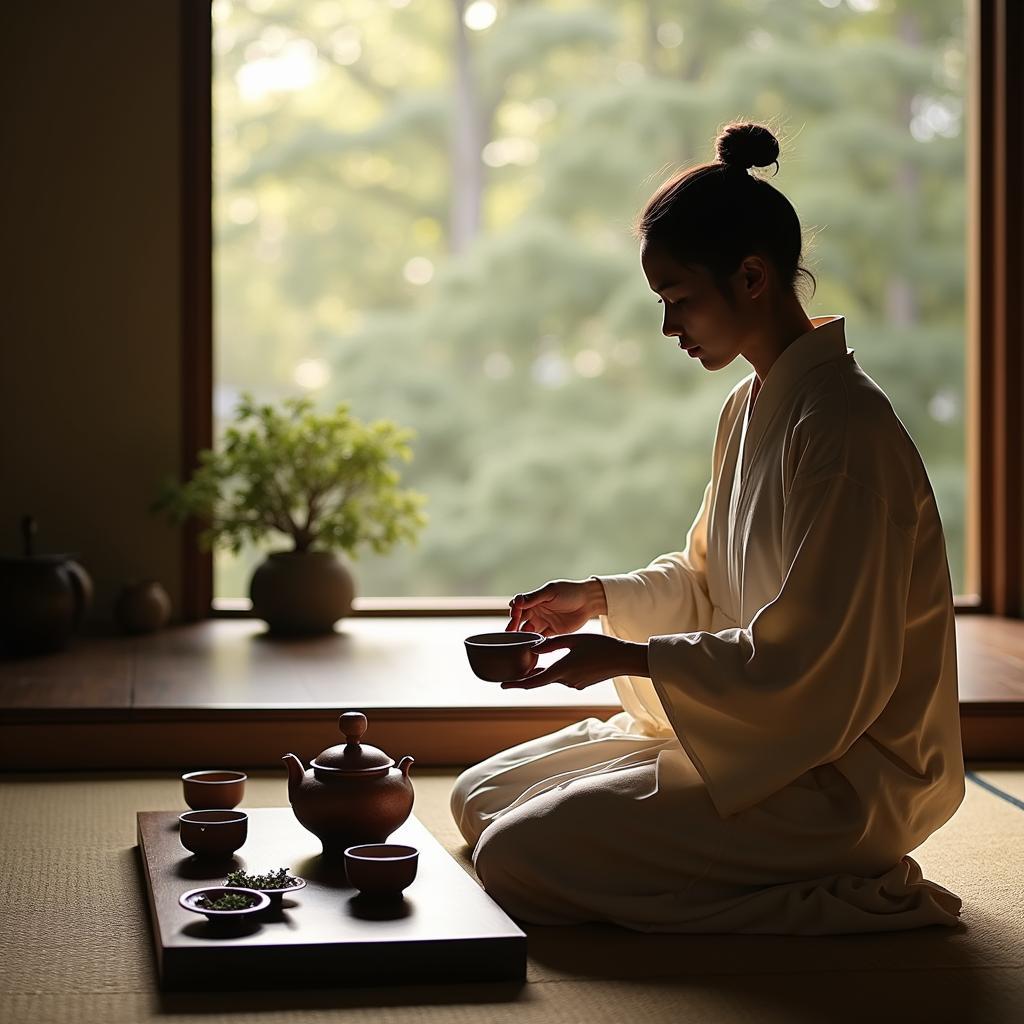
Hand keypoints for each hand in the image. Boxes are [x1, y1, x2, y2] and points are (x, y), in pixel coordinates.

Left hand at [500, 633, 647, 689]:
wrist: (624, 659)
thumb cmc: (601, 646)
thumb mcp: (574, 640)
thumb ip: (552, 644)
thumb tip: (533, 647)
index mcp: (562, 670)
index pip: (534, 681)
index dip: (517, 684)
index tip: (502, 685)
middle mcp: (567, 681)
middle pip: (542, 679)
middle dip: (528, 675)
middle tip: (512, 671)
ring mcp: (575, 684)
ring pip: (553, 677)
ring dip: (544, 671)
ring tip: (532, 662)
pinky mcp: (582, 683)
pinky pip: (564, 677)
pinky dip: (556, 671)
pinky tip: (557, 661)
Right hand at [506, 578, 606, 635]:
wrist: (588, 601)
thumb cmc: (569, 591)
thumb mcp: (550, 592)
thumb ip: (534, 597)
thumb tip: (516, 601)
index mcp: (534, 600)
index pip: (518, 606)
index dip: (514, 611)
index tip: (514, 615)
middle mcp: (536, 611)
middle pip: (520, 620)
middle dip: (514, 626)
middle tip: (510, 633)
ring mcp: (543, 622)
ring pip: (528, 631)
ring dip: (523, 635)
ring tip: (519, 641)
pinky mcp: (551, 632)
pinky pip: (539, 639)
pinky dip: (534, 642)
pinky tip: (531, 646)